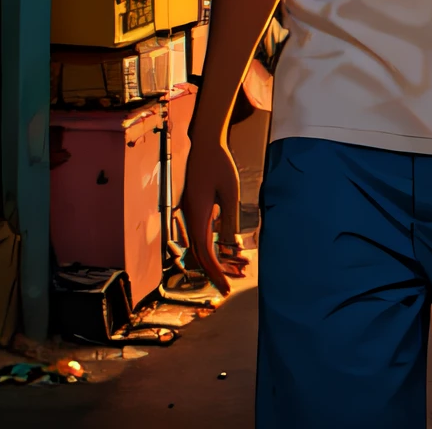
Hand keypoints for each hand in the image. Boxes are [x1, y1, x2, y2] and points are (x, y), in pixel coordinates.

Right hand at [181, 136, 247, 296]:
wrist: (205, 142)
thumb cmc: (219, 163)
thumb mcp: (230, 191)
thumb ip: (231, 218)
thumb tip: (232, 246)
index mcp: (198, 217)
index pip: (205, 255)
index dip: (216, 273)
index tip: (226, 289)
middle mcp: (191, 218)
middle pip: (202, 254)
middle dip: (218, 270)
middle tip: (234, 282)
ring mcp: (192, 213)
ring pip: (202, 244)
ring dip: (219, 257)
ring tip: (240, 265)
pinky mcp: (196, 207)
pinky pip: (203, 232)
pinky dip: (216, 243)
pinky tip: (231, 246)